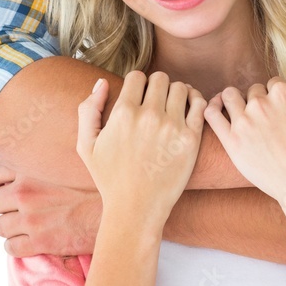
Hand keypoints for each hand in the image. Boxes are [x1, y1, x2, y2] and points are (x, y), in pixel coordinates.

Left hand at [0, 164, 101, 255]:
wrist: (118, 208)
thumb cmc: (98, 184)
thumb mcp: (70, 160)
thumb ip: (47, 160)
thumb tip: (36, 162)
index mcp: (32, 168)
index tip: (9, 187)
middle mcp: (26, 192)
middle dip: (3, 206)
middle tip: (18, 209)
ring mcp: (31, 218)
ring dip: (11, 228)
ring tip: (27, 227)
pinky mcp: (39, 242)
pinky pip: (11, 248)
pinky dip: (18, 246)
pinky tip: (32, 242)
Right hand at [77, 71, 205, 221]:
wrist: (136, 209)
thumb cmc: (110, 178)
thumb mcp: (86, 145)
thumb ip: (88, 110)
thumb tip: (102, 81)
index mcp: (123, 113)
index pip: (137, 76)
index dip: (137, 84)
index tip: (139, 97)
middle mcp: (149, 116)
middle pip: (160, 78)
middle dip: (157, 86)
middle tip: (156, 102)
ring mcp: (172, 127)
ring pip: (181, 88)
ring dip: (176, 93)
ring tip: (172, 106)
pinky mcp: (191, 139)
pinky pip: (199, 104)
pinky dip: (195, 101)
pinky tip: (188, 110)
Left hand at [204, 76, 285, 209]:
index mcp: (284, 93)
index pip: (273, 83)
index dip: (278, 96)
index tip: (280, 111)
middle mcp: (262, 103)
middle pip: (253, 91)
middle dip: (260, 101)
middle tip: (266, 120)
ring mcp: (244, 121)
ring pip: (230, 95)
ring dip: (236, 100)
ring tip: (242, 113)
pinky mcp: (231, 141)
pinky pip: (212, 114)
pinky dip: (212, 106)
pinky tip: (217, 109)